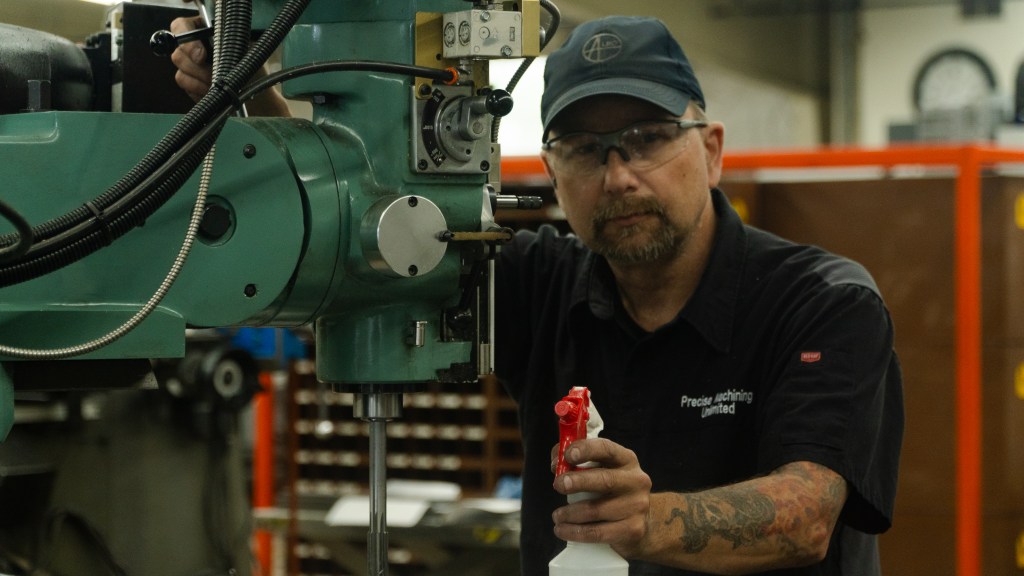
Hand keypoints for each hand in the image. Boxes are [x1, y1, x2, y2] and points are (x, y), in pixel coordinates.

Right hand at [167, 14, 291, 116]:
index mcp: (201, 28)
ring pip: (180, 73)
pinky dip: (199, 91)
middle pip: (179, 54)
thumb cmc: (248, 60)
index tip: (202, 56)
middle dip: (198, 69)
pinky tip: (211, 90)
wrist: (253, 82)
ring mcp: (187, 63)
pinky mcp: (188, 81)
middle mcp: (191, 45)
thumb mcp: (244, 46)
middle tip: (214, 76)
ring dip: (200, 82)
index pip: (181, 27)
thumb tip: (221, 50)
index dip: (189, 43)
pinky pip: (186, 87)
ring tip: (216, 85)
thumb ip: (230, 43)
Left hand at [550, 437, 653, 558]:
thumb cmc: (611, 491)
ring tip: (557, 516)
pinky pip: (598, 532)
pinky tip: (562, 530)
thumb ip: (576, 462)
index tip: (568, 455)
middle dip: (578, 481)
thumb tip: (555, 464)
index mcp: (626, 460)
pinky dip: (575, 532)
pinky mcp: (633, 529)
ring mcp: (637, 506)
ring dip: (570, 513)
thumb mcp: (600, 470)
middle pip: (605, 480)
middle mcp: (636, 481)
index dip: (586, 450)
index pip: (607, 449)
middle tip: (558, 485)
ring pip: (596, 510)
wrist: (640, 522)